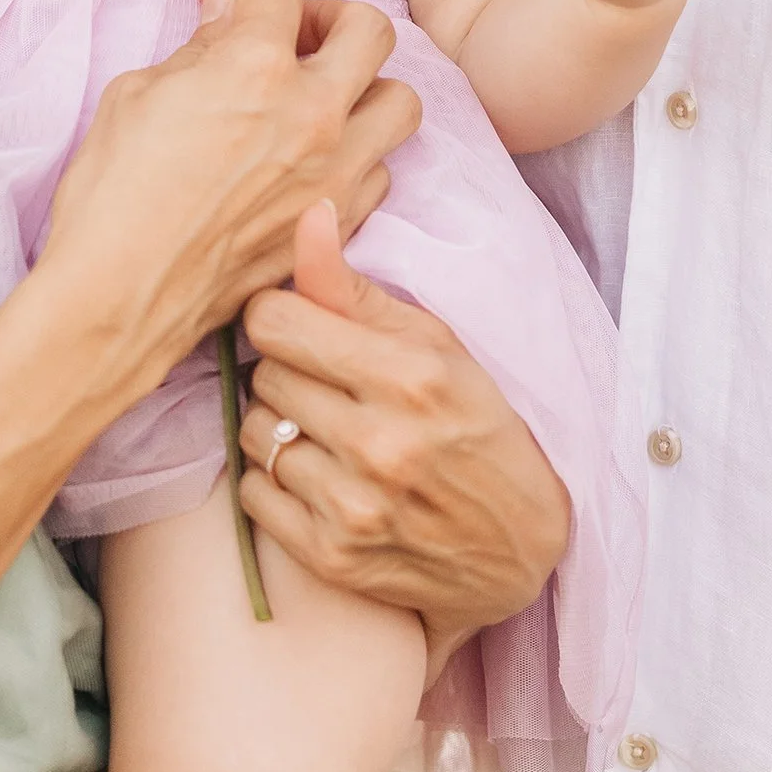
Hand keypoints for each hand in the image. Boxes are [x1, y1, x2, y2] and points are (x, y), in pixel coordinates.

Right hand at [39, 0, 416, 391]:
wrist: (119, 296)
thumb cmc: (112, 196)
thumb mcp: (137, 93)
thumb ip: (198, 45)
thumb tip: (225, 6)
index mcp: (255, 66)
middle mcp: (313, 112)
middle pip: (370, 28)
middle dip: (330, 16)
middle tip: (294, 33)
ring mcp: (335, 172)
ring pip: (401, 101)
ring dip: (366, 86)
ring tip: (322, 95)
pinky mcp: (336, 224)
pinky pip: (382, 170)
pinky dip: (360, 154)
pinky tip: (315, 158)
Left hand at [239, 203, 569, 665]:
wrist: (519, 552)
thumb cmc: (478, 429)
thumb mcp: (437, 346)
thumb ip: (356, 288)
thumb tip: (307, 215)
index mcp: (409, 376)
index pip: (274, 321)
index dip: (280, 316)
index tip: (302, 327)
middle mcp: (378, 443)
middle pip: (264, 375)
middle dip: (288, 372)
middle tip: (329, 385)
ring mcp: (353, 506)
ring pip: (252, 434)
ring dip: (277, 427)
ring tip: (325, 431)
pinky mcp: (332, 556)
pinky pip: (251, 495)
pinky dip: (273, 483)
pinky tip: (318, 478)